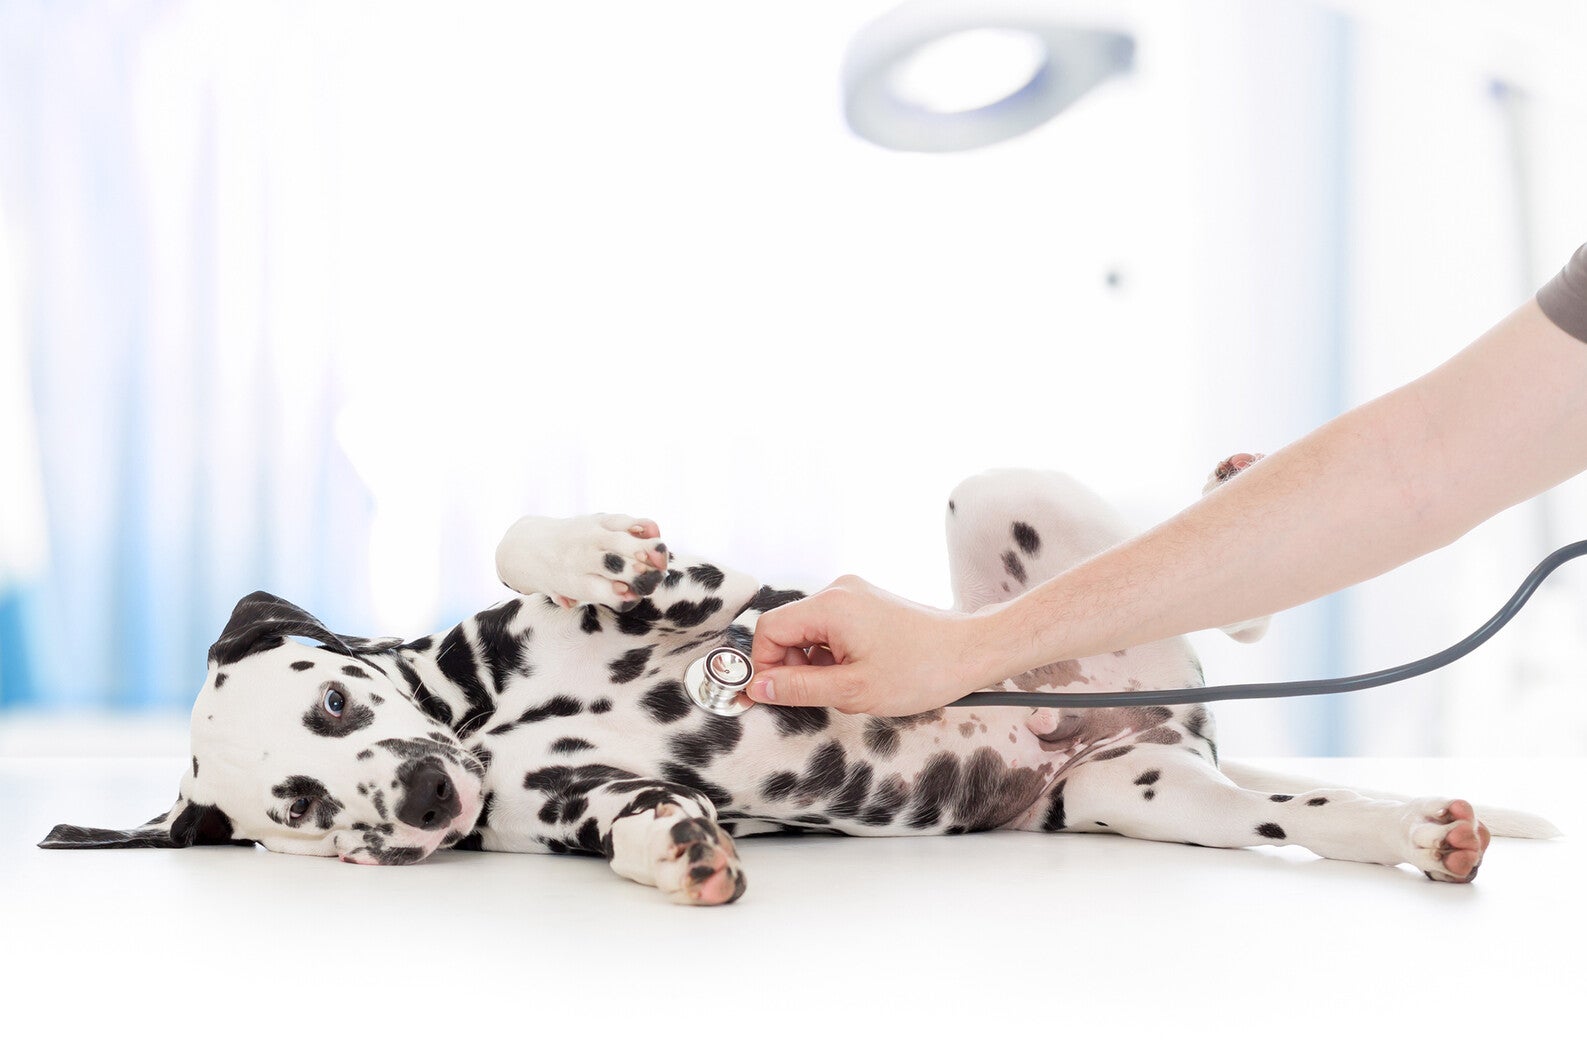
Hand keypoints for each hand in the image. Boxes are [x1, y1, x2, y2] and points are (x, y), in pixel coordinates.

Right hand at [746, 575, 987, 715]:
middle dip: (792, 666)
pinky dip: (833, 654)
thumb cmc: (921, 671)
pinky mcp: (867, 603)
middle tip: (818, 695)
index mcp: (831, 606)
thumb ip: (798, 688)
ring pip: (809, 631)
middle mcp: (839, 591)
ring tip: (847, 686)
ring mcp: (854, 594)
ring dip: (815, 663)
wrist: (972, 652)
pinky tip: (859, 673)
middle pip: (787, 628)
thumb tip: (757, 688)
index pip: (768, 629)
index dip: (764, 665)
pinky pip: (830, 628)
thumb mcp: (853, 690)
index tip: (774, 695)